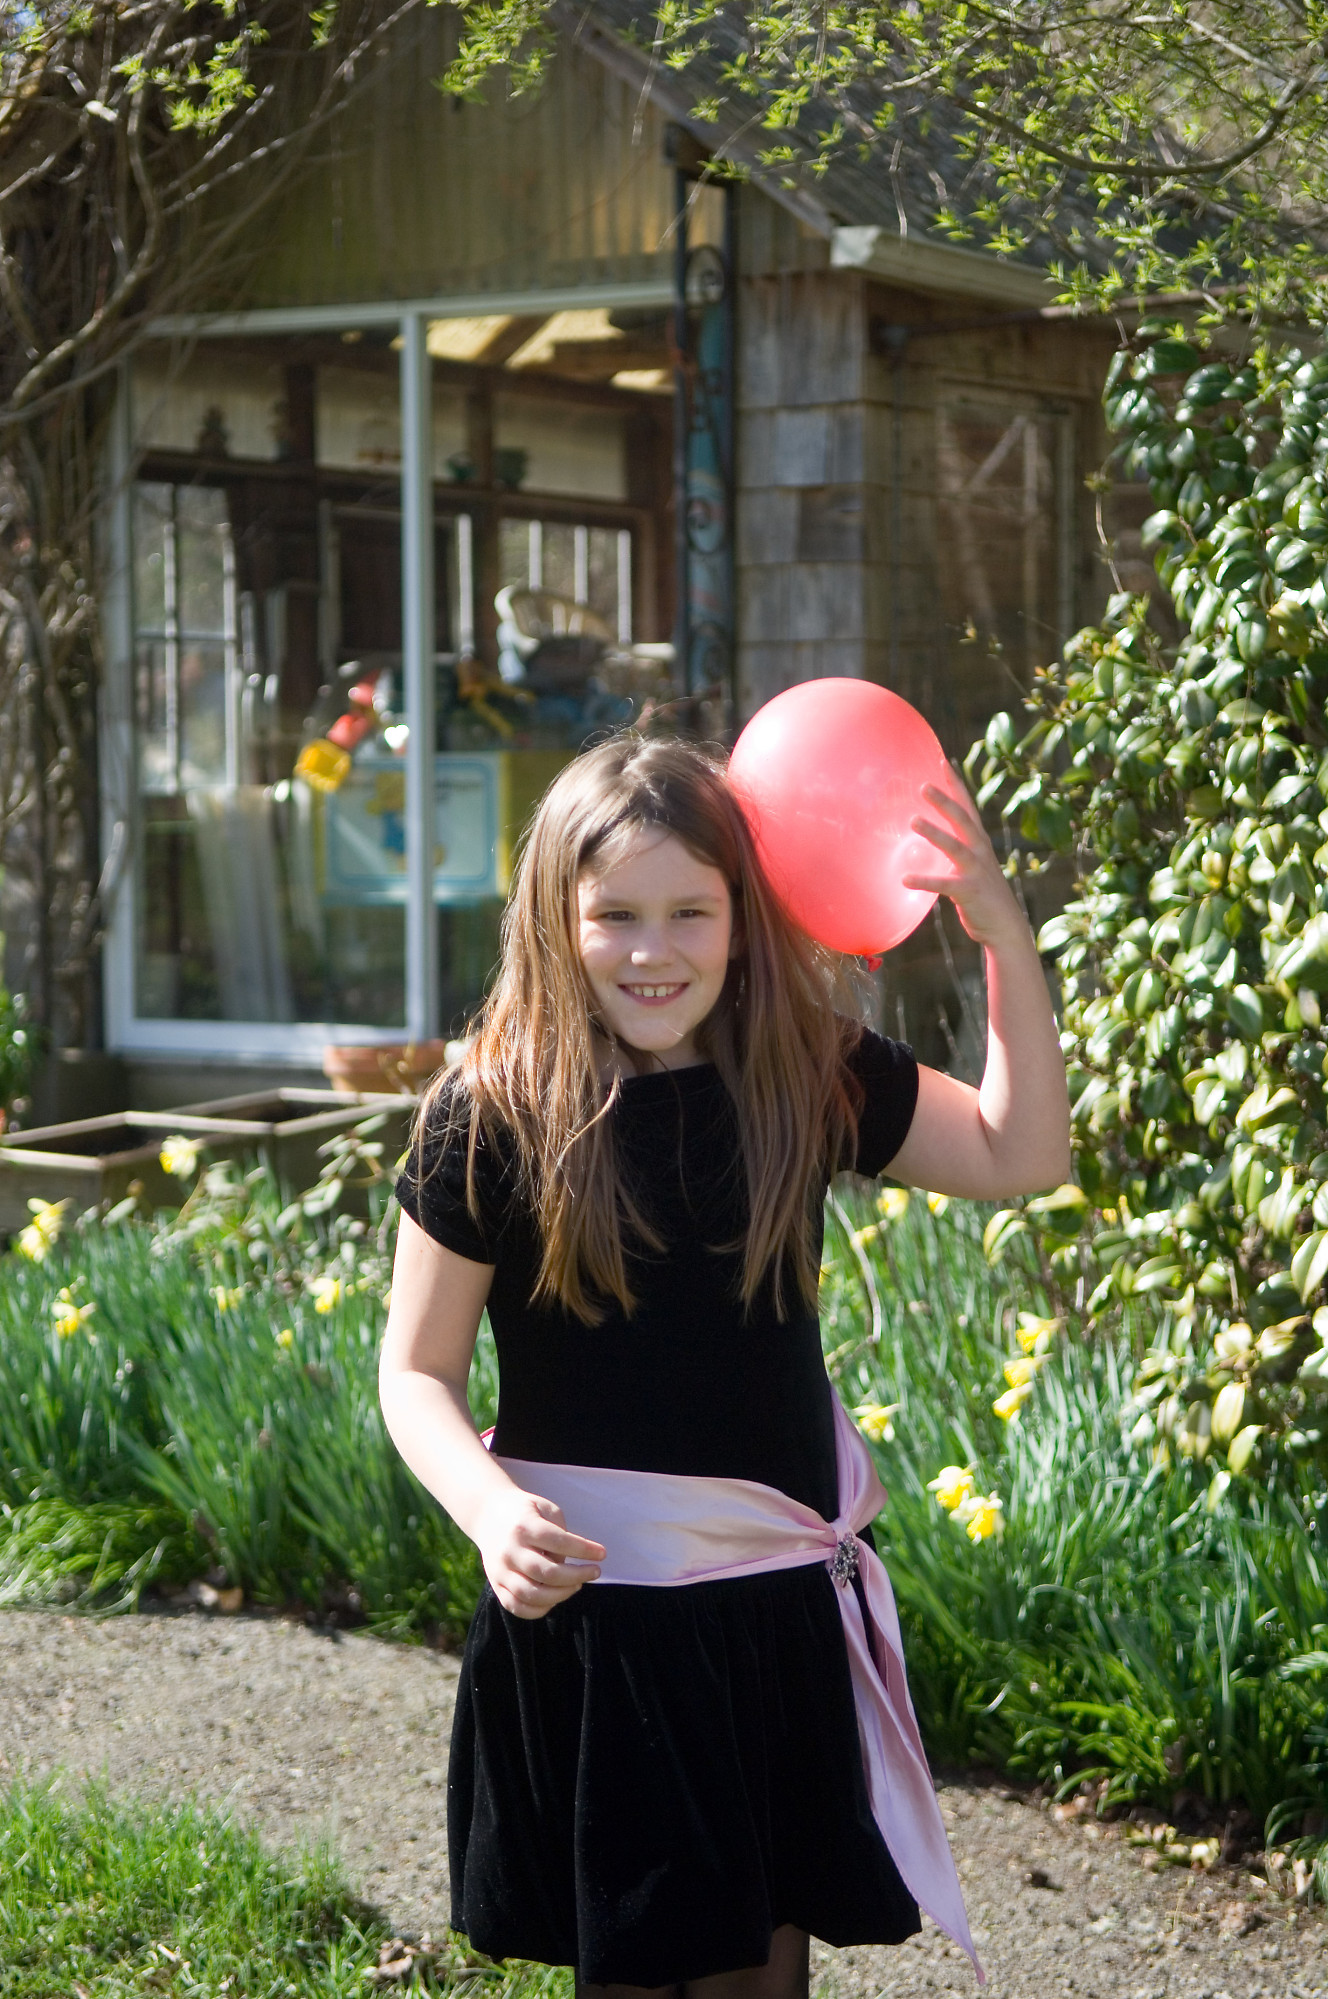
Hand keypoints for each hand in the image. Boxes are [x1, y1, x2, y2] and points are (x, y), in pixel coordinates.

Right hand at [474, 1484, 606, 1619]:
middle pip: (546, 1573)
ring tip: (577, 1585)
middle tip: (594, 1572)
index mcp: (523, 1527)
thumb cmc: (525, 1511)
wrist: (487, 1513)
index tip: (602, 1554)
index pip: (558, 1542)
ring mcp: (500, 1571)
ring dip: (560, 1595)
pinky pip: (516, 1607)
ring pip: (531, 1595)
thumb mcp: (545, 1508)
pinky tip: (555, 1598)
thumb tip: (568, 1563)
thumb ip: (560, 1533)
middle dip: (576, 1575)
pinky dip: (539, 1610)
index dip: (584, 1550)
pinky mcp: (496, 1585)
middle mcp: (509, 1551)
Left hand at [902, 772, 1024, 949]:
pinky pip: (944, 884)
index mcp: (979, 842)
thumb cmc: (983, 895)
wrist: (1005, 927)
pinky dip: (925, 881)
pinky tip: (905, 879)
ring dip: (934, 832)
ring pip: (955, 847)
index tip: (943, 762)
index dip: (956, 785)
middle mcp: (980, 851)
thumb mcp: (971, 867)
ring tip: (913, 820)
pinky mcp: (969, 892)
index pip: (967, 807)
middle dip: (945, 801)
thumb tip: (926, 842)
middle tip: (923, 785)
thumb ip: (953, 852)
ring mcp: (976, 871)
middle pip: (963, 820)